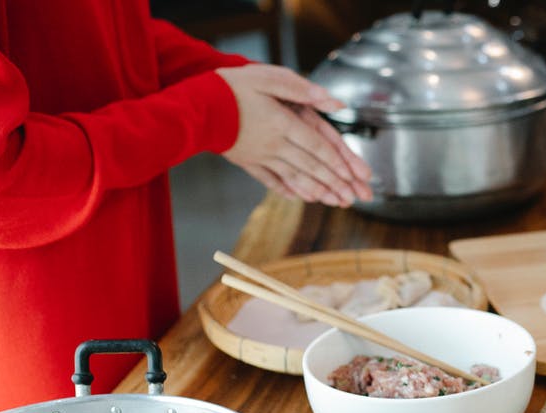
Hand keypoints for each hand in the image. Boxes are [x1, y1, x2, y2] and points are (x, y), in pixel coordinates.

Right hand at [215, 64, 372, 205]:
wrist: (192, 108)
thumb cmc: (230, 88)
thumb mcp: (268, 78)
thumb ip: (302, 90)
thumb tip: (334, 102)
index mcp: (283, 124)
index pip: (317, 147)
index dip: (338, 162)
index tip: (353, 176)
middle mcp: (274, 144)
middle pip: (311, 167)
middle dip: (334, 183)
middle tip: (353, 198)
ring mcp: (261, 156)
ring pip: (295, 177)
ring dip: (317, 190)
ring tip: (334, 202)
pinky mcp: (246, 162)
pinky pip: (270, 180)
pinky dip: (287, 190)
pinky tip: (299, 198)